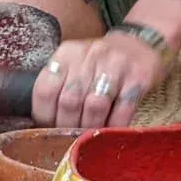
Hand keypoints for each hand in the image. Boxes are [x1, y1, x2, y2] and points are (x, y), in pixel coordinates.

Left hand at [31, 31, 167, 128]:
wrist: (141, 44)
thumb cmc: (100, 62)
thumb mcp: (74, 63)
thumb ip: (58, 86)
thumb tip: (40, 123)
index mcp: (67, 53)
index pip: (45, 90)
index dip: (44, 115)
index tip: (48, 128)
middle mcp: (89, 56)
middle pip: (69, 101)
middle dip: (67, 125)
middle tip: (70, 136)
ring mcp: (116, 65)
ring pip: (94, 106)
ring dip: (90, 128)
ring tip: (89, 135)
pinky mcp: (139, 77)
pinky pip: (122, 110)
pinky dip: (114, 126)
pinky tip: (110, 131)